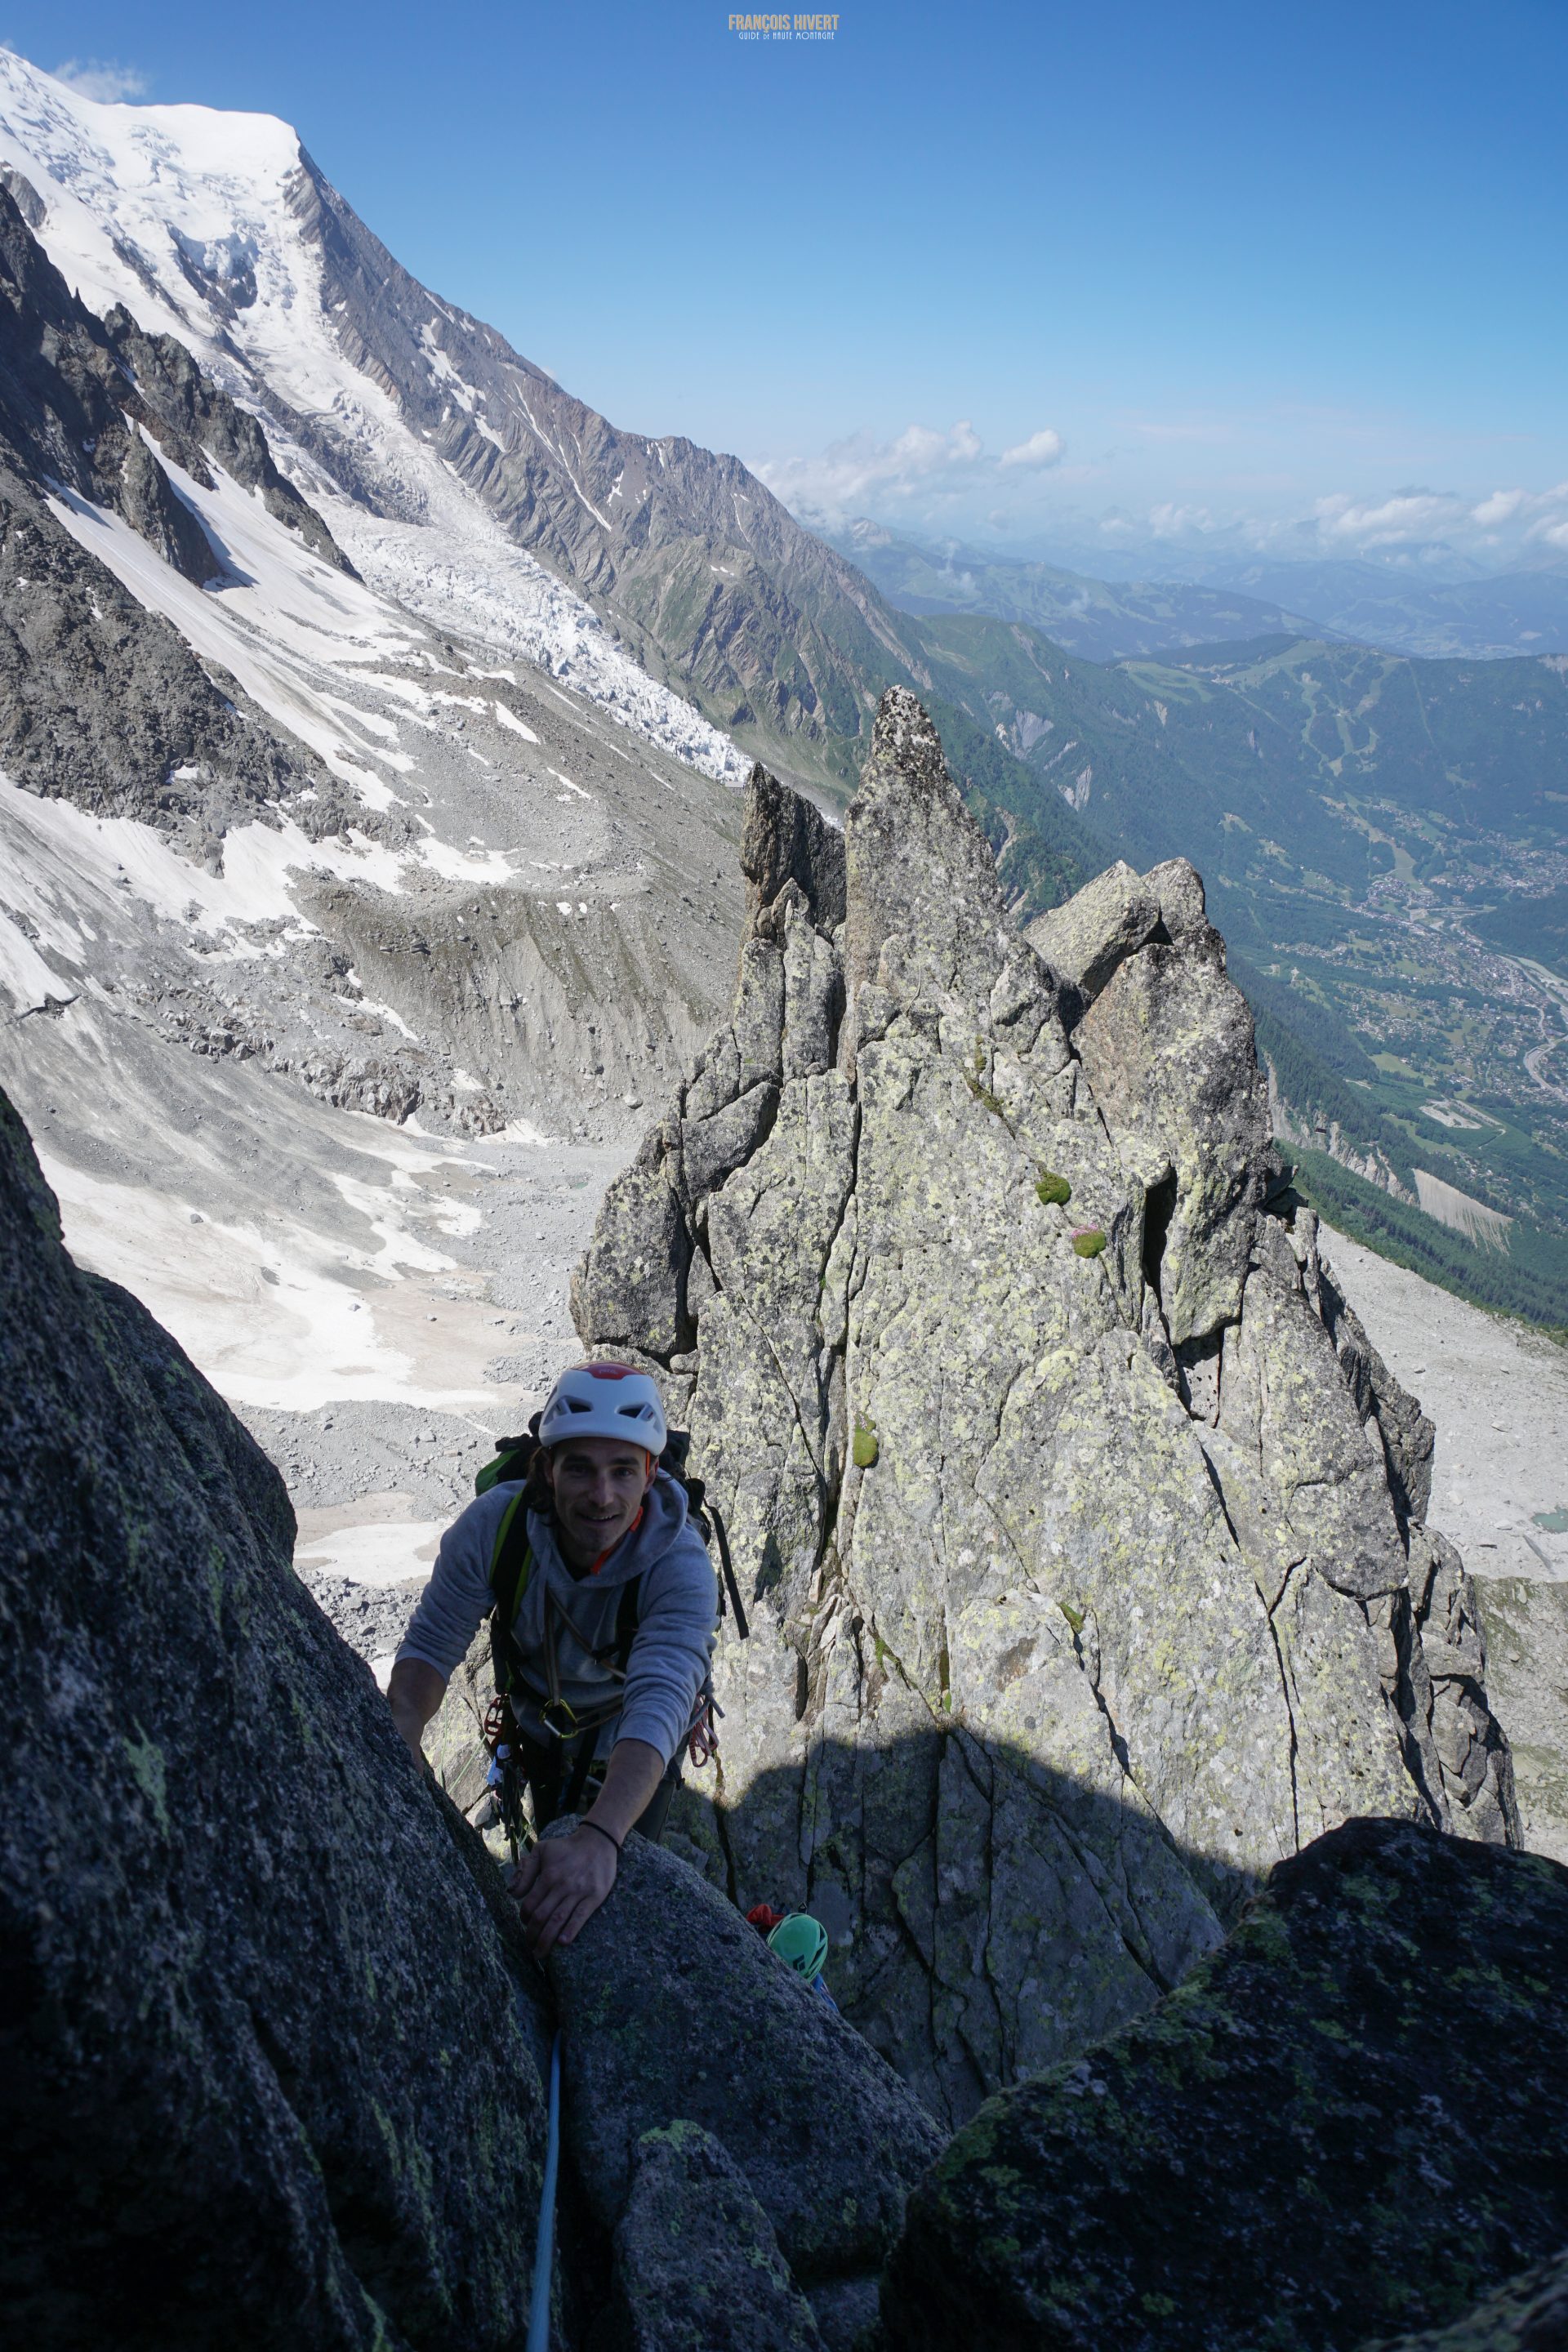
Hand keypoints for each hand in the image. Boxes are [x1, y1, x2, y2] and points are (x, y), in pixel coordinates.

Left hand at [509, 1827, 617, 1955]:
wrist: (597, 1841)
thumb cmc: (567, 1847)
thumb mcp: (541, 1850)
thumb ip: (526, 1871)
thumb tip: (513, 1893)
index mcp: (548, 1876)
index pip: (530, 1905)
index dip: (524, 1918)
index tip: (524, 1924)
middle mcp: (562, 1886)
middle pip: (542, 1917)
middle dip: (532, 1936)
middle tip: (529, 1947)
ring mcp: (579, 1892)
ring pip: (558, 1920)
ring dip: (547, 1940)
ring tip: (540, 1952)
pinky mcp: (594, 1897)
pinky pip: (580, 1917)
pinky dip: (570, 1931)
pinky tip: (562, 1942)